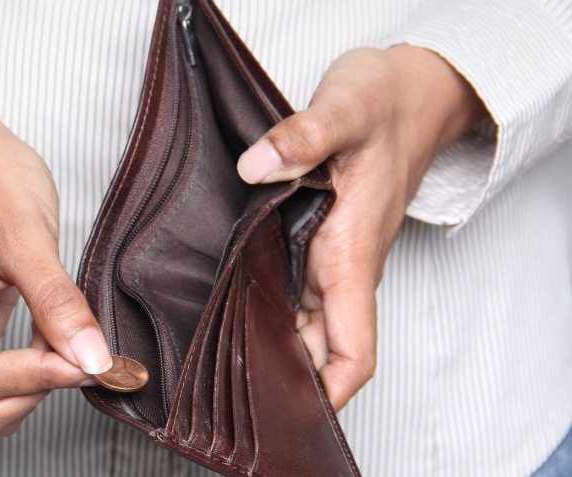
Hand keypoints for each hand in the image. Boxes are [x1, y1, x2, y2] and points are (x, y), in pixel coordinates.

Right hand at [0, 100, 111, 441]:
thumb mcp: (28, 234)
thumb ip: (57, 301)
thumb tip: (92, 359)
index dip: (41, 375)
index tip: (92, 358)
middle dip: (30, 395)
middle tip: (81, 359)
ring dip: (26, 394)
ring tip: (63, 344)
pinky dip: (22, 383)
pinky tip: (50, 345)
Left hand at [237, 46, 486, 409]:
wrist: (411, 91)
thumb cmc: (387, 103)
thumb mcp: (346, 108)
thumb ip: (303, 136)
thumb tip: (256, 166)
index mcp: (353, 255)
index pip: (352, 353)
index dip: (326, 394)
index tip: (287, 412)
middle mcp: (344, 267)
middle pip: (317, 349)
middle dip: (282, 375)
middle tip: (223, 383)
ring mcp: (332, 257)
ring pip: (303, 324)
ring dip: (271, 342)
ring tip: (215, 353)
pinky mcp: (321, 240)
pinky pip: (295, 291)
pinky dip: (268, 307)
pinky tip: (230, 301)